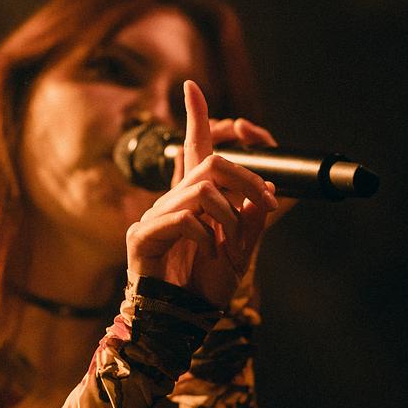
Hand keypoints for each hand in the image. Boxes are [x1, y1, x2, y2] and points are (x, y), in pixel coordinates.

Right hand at [125, 81, 277, 306]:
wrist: (181, 322)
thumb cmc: (204, 285)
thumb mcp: (241, 251)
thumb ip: (251, 222)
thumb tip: (263, 197)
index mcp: (193, 199)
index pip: (194, 149)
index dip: (196, 116)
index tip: (191, 86)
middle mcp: (172, 201)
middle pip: (211, 163)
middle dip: (246, 178)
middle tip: (265, 204)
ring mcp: (154, 217)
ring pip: (200, 190)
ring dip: (228, 214)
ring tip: (230, 242)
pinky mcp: (142, 237)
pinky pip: (182, 219)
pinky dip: (205, 233)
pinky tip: (209, 250)